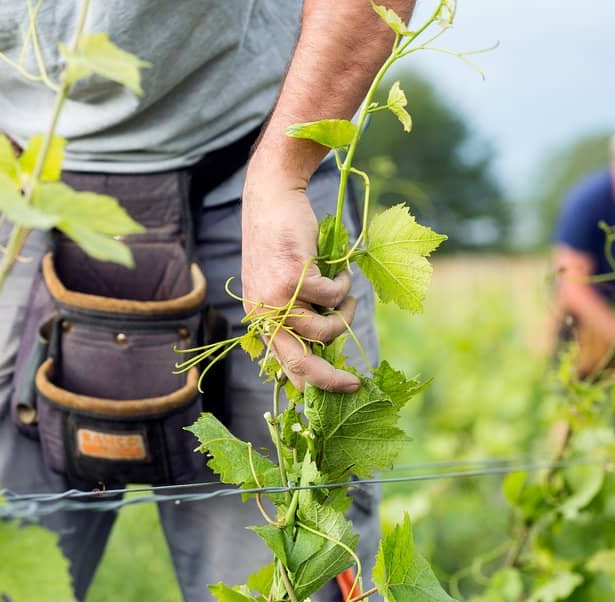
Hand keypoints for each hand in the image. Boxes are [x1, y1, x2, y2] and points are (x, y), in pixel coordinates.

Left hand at [241, 162, 359, 392]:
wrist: (272, 200)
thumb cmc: (281, 242)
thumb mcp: (280, 283)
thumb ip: (295, 311)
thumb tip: (326, 343)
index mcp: (260, 318)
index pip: (284, 363)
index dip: (311, 382)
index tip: (339, 387)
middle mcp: (264, 312)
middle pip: (299, 362)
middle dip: (329, 379)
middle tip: (354, 384)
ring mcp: (277, 296)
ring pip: (323, 330)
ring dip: (344, 316)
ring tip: (347, 297)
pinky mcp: (294, 277)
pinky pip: (332, 297)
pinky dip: (344, 287)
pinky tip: (341, 272)